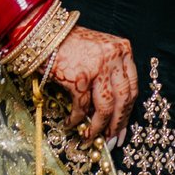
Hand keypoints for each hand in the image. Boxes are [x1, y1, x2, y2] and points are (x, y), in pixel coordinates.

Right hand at [42, 25, 138, 142]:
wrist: (42, 34)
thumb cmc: (70, 43)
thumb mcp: (99, 52)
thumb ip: (109, 73)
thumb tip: (111, 112)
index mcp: (123, 50)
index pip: (132, 87)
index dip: (128, 111)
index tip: (124, 128)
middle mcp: (114, 58)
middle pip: (123, 99)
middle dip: (117, 123)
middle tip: (113, 140)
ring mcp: (97, 68)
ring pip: (105, 107)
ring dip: (98, 127)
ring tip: (92, 138)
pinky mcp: (78, 78)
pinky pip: (81, 107)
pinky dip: (76, 119)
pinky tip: (71, 125)